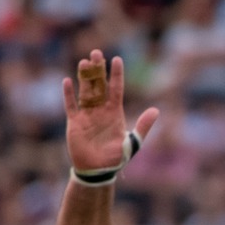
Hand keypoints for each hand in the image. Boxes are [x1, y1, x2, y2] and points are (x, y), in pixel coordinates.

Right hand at [62, 50, 158, 173]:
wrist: (98, 171)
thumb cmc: (116, 158)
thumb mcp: (133, 142)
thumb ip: (143, 126)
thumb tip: (156, 110)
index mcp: (115, 113)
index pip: (116, 89)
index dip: (116, 75)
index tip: (117, 59)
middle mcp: (100, 110)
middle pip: (99, 86)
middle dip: (98, 70)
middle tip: (96, 52)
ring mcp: (87, 115)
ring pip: (85, 91)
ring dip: (84, 77)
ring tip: (84, 62)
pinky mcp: (75, 122)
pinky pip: (71, 105)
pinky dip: (69, 94)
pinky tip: (68, 81)